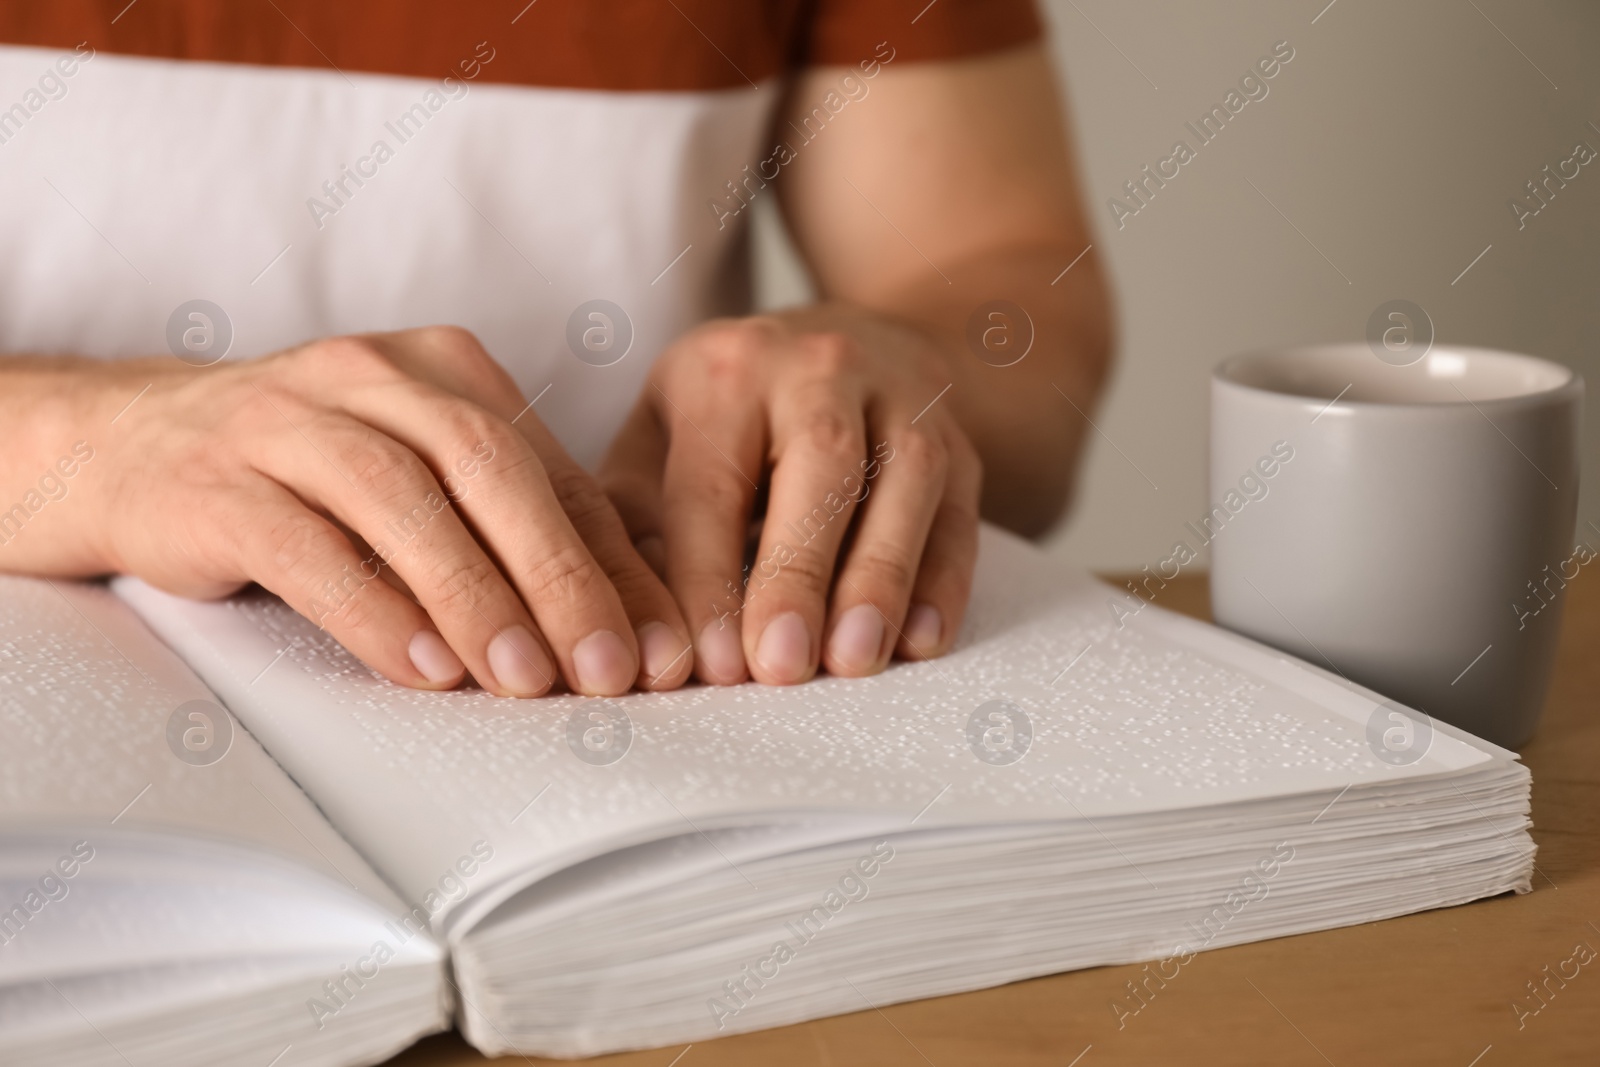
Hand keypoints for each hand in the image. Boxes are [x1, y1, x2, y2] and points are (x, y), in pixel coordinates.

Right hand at [86, 326, 693, 695]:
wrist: (131, 448)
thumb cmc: (313, 482)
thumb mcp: (424, 482)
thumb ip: (515, 531)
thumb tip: (630, 627)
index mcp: (445, 369)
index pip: (553, 472)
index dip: (617, 565)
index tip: (665, 651)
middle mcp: (371, 375)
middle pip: (488, 467)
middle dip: (562, 575)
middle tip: (611, 670)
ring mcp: (285, 418)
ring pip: (400, 499)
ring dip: (474, 595)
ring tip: (525, 679)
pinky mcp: (214, 481)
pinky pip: (306, 546)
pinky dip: (373, 610)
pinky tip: (423, 669)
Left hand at [599, 308, 981, 686]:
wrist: (857, 337)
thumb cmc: (733, 410)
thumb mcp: (663, 431)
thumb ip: (637, 516)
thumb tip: (631, 620)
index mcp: (728, 369)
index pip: (713, 484)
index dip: (708, 576)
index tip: (710, 662)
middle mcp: (821, 368)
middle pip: (818, 470)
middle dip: (799, 573)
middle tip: (782, 666)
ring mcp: (902, 397)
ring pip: (903, 484)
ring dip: (881, 579)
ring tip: (853, 660)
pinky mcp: (958, 442)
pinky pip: (960, 513)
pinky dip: (942, 582)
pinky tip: (918, 642)